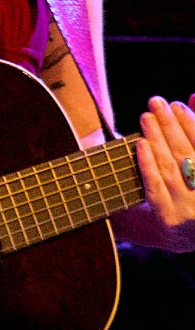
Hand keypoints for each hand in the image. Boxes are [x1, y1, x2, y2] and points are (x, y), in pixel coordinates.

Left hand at [132, 95, 194, 252]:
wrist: (186, 233)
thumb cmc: (194, 187)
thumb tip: (193, 97)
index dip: (191, 123)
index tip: (176, 105)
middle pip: (188, 155)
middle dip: (171, 125)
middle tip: (155, 102)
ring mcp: (191, 210)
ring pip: (172, 168)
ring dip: (157, 139)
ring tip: (146, 117)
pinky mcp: (170, 220)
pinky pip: (156, 188)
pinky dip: (147, 164)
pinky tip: (140, 144)